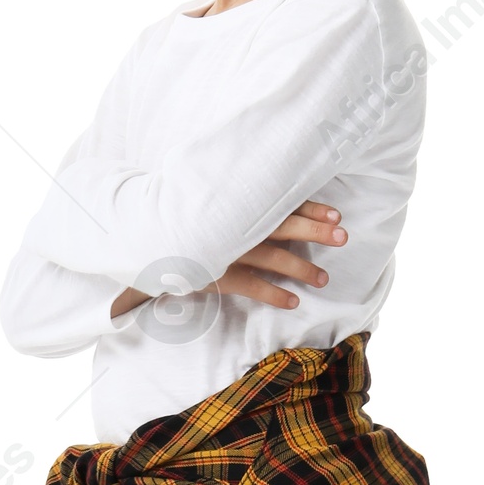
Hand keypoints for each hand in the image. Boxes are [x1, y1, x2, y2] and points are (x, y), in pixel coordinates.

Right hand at [108, 201, 345, 317]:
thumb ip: (226, 192)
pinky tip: (293, 302)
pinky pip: (252, 287)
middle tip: (344, 238)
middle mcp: (237, 224)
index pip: (280, 201)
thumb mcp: (201, 195)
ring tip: (323, 279)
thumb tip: (254, 182)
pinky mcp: (215, 274)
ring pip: (274, 258)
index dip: (311, 208)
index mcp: (237, 202)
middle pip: (285, 225)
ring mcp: (227, 250)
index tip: (336, 214)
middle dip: (316, 231)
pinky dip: (274, 294)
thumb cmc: (174, 212)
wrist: (139, 233)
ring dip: (302, 268)